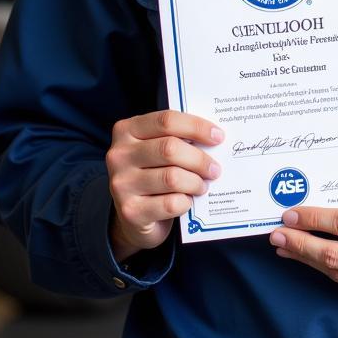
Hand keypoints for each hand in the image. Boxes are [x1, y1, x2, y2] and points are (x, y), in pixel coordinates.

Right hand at [106, 110, 222, 260]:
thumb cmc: (153, 173)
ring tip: (202, 185)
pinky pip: (170, 203)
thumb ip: (178, 138)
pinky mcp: (130, 211)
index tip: (218, 136)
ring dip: (196, 182)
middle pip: (170, 148)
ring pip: (172, 178)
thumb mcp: (157, 149)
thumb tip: (214, 137)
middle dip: (199, 159)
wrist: (133, 216)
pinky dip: (186, 202)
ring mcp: (122, 184)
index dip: (196, 127)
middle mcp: (119, 155)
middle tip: (215, 169)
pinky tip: (187, 201)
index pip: (166, 121)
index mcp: (127, 130)